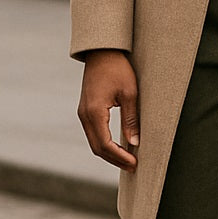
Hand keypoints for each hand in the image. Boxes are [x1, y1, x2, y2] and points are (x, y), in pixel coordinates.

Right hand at [77, 49, 139, 169]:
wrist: (102, 52)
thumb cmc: (118, 69)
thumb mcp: (129, 93)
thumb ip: (131, 119)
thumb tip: (134, 143)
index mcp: (94, 112)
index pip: (105, 145)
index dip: (120, 157)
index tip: (134, 163)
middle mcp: (84, 115)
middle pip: (97, 148)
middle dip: (115, 159)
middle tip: (133, 166)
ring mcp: (83, 113)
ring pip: (94, 142)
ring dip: (109, 153)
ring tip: (127, 160)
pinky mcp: (85, 110)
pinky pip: (93, 133)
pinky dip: (104, 143)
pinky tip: (118, 147)